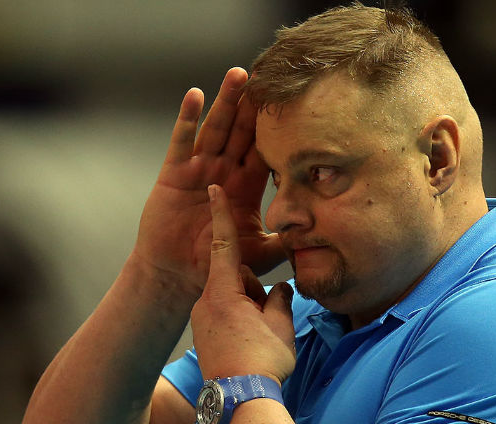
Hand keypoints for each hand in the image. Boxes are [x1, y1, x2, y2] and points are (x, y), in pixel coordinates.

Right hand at [132, 68, 285, 305]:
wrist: (179, 275)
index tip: (295, 102)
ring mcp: (198, 169)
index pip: (264, 149)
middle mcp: (223, 171)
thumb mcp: (259, 251)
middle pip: (242, 131)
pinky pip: (181, 142)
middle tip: (269, 75)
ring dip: (226, 102)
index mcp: (245, 186)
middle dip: (254, 105)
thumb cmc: (215, 263)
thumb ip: (286, 240)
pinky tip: (196, 96)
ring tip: (239, 75)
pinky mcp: (174, 174)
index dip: (277, 127)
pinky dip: (187, 119)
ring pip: (216, 129)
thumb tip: (321, 235)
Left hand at [191, 184, 295, 384]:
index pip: (223, 243)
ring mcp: (202, 320)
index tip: (213, 189)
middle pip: (234, 277)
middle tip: (268, 313)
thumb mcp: (280, 324)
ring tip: (261, 335)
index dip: (221, 215)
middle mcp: (206, 301)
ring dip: (248, 306)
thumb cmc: (261, 359)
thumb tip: (280, 290)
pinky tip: (250, 341)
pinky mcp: (203, 336)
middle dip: (253, 287)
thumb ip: (280, 299)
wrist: (239, 403)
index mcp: (223, 291)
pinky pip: (223, 315)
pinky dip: (238, 319)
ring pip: (230, 297)